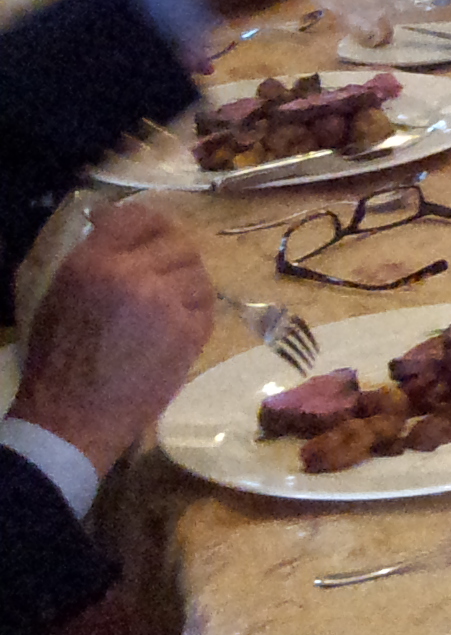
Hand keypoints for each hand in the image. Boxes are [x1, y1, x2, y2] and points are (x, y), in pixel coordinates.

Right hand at [8, 201, 212, 476]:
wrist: (73, 416)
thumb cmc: (58, 360)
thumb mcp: (60, 297)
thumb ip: (93, 261)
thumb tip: (118, 232)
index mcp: (92, 263)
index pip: (135, 218)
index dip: (150, 222)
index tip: (153, 230)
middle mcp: (132, 274)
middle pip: (176, 244)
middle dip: (173, 256)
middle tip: (167, 273)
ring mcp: (165, 302)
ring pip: (196, 273)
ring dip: (188, 285)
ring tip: (172, 303)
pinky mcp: (189, 331)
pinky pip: (207, 306)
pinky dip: (197, 311)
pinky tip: (181, 324)